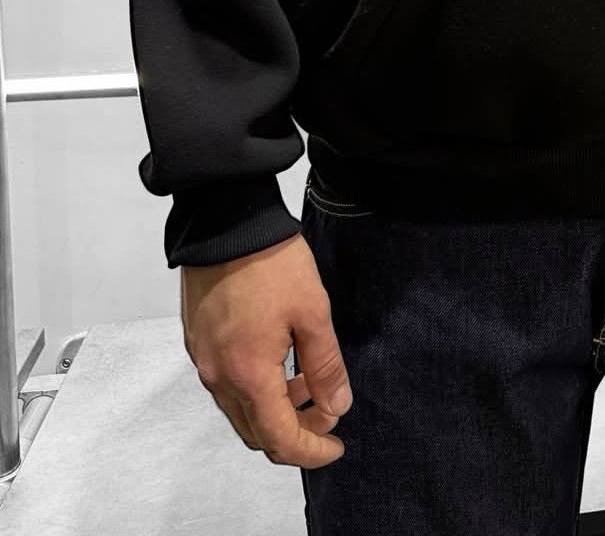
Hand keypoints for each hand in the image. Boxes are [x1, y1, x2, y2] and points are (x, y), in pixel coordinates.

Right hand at [180, 232, 350, 467]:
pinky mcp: (198, 341)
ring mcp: (203, 359)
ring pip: (240, 409)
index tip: (336, 446)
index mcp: (247, 375)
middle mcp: (218, 376)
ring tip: (309, 382)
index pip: (279, 439)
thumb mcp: (312, 312)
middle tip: (327, 413)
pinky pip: (227, 383)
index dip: (311, 452)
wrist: (226, 222)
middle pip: (255, 432)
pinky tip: (281, 362)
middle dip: (295, 433)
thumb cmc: (270, 262)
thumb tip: (336, 407)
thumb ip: (326, 366)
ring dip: (275, 408)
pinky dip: (256, 387)